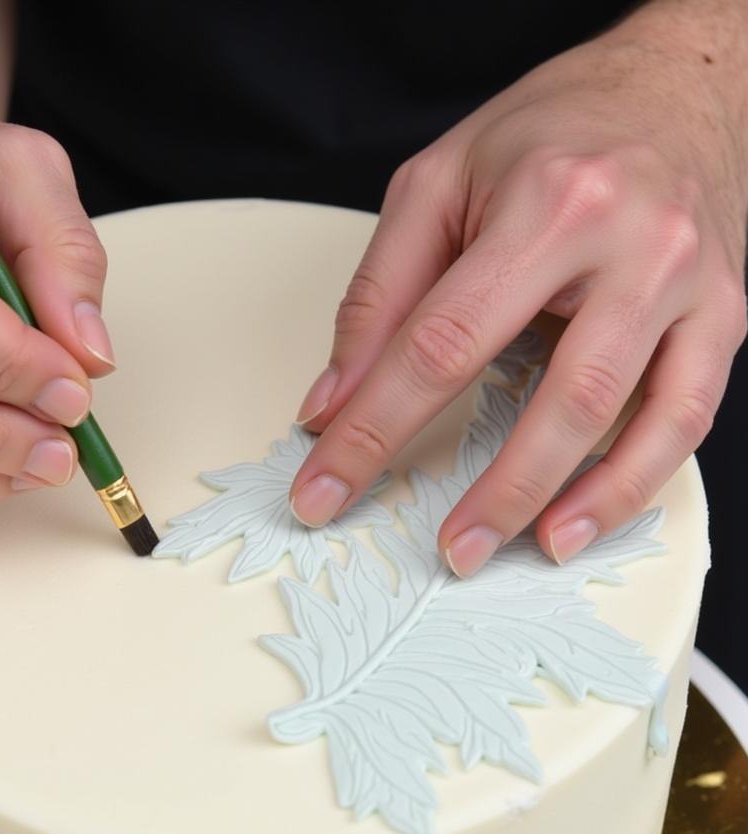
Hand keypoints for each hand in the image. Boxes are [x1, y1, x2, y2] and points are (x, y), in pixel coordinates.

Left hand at [289, 17, 747, 574]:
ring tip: (506, 553)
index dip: (374, 429)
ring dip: (561, 499)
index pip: (440, 343)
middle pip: (551, 394)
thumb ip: (379, 295)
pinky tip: (578, 522)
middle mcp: (633, 243)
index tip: (324, 489)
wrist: (677, 82)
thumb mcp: (436, 184)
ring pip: (627, 416)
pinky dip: (631, 482)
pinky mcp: (725, 314)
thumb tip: (332, 402)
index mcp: (547, 203)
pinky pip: (686, 418)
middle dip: (486, 489)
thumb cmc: (550, 130)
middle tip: (438, 550)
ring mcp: (689, 284)